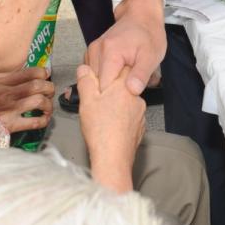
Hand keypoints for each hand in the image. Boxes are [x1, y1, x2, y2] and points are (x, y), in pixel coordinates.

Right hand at [0, 65, 53, 133]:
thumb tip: (24, 75)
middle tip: (49, 93)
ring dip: (48, 104)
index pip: (30, 72)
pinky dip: (44, 120)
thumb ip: (3, 80)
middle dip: (49, 88)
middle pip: (38, 85)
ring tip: (47, 108)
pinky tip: (43, 119)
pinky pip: (35, 121)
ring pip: (39, 101)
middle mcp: (7, 93)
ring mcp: (10, 109)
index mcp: (1, 82)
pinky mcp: (10, 124)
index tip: (45, 77)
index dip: (43, 73)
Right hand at [76, 63, 144, 192]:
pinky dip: (122, 117)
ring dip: (118, 103)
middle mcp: (136, 97)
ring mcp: (140, 112)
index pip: (123, 66)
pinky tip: (111, 125)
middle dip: (113, 88)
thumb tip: (84, 68)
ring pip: (128, 101)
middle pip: (125, 84)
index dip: (111, 69)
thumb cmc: (100, 128)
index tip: (101, 77)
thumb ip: (86, 81)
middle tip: (98, 98)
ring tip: (103, 114)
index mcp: (123, 86)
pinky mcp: (140, 126)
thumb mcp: (87, 101)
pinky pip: (131, 116)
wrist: (113, 157)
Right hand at [86, 0, 165, 95]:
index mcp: (110, 53)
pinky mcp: (92, 52)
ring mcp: (92, 51)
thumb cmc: (149, 34)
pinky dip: (106, 76)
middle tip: (130, 85)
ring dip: (109, 83)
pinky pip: (94, 72)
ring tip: (125, 76)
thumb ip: (141, 74)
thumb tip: (133, 91)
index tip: (127, 98)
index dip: (115, 96)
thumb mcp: (151, 55)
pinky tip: (118, 72)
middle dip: (112, 90)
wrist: (142, 15)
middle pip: (97, 85)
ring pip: (94, 80)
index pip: (103, 87)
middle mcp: (96, 51)